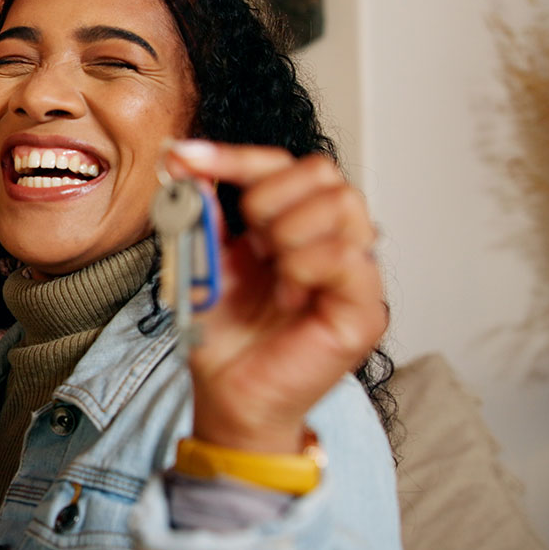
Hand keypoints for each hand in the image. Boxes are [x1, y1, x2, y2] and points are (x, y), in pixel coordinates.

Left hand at [165, 140, 385, 454]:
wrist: (226, 393)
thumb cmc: (222, 332)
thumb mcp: (203, 256)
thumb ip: (202, 209)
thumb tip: (186, 161)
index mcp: (296, 222)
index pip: (282, 164)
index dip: (234, 156)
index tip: (184, 158)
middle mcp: (333, 239)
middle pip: (322, 171)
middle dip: (268, 196)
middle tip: (248, 240)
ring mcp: (354, 272)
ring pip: (342, 203)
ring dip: (287, 230)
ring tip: (269, 268)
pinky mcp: (364, 308)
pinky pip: (347, 255)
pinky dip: (305, 264)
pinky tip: (288, 294)